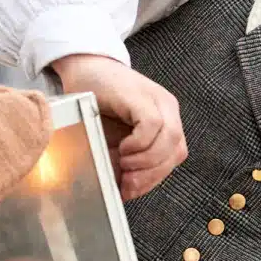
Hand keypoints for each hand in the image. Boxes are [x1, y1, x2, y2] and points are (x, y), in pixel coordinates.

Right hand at [51, 54, 186, 199]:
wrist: (83, 68)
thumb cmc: (97, 103)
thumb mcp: (114, 140)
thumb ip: (125, 163)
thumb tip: (126, 192)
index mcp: (167, 120)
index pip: (174, 156)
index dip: (155, 177)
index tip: (132, 189)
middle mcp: (168, 109)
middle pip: (177, 151)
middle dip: (152, 174)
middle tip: (128, 182)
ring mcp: (157, 100)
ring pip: (171, 140)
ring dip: (147, 161)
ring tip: (124, 163)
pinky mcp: (142, 96)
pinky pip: (152, 125)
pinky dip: (140, 144)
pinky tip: (123, 148)